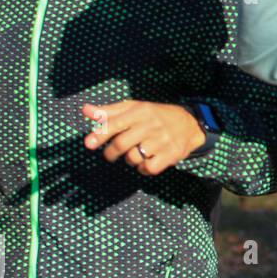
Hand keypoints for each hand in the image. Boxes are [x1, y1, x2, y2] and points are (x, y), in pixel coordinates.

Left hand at [83, 101, 205, 176]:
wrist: (191, 123)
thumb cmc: (155, 116)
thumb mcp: (135, 108)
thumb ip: (109, 112)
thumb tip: (85, 110)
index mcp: (141, 111)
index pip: (115, 123)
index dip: (99, 134)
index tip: (88, 144)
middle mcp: (152, 124)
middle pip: (121, 144)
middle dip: (110, 153)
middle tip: (110, 155)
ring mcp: (162, 140)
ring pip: (133, 158)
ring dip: (129, 160)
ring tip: (135, 154)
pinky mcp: (171, 154)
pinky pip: (149, 168)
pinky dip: (143, 169)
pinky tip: (146, 162)